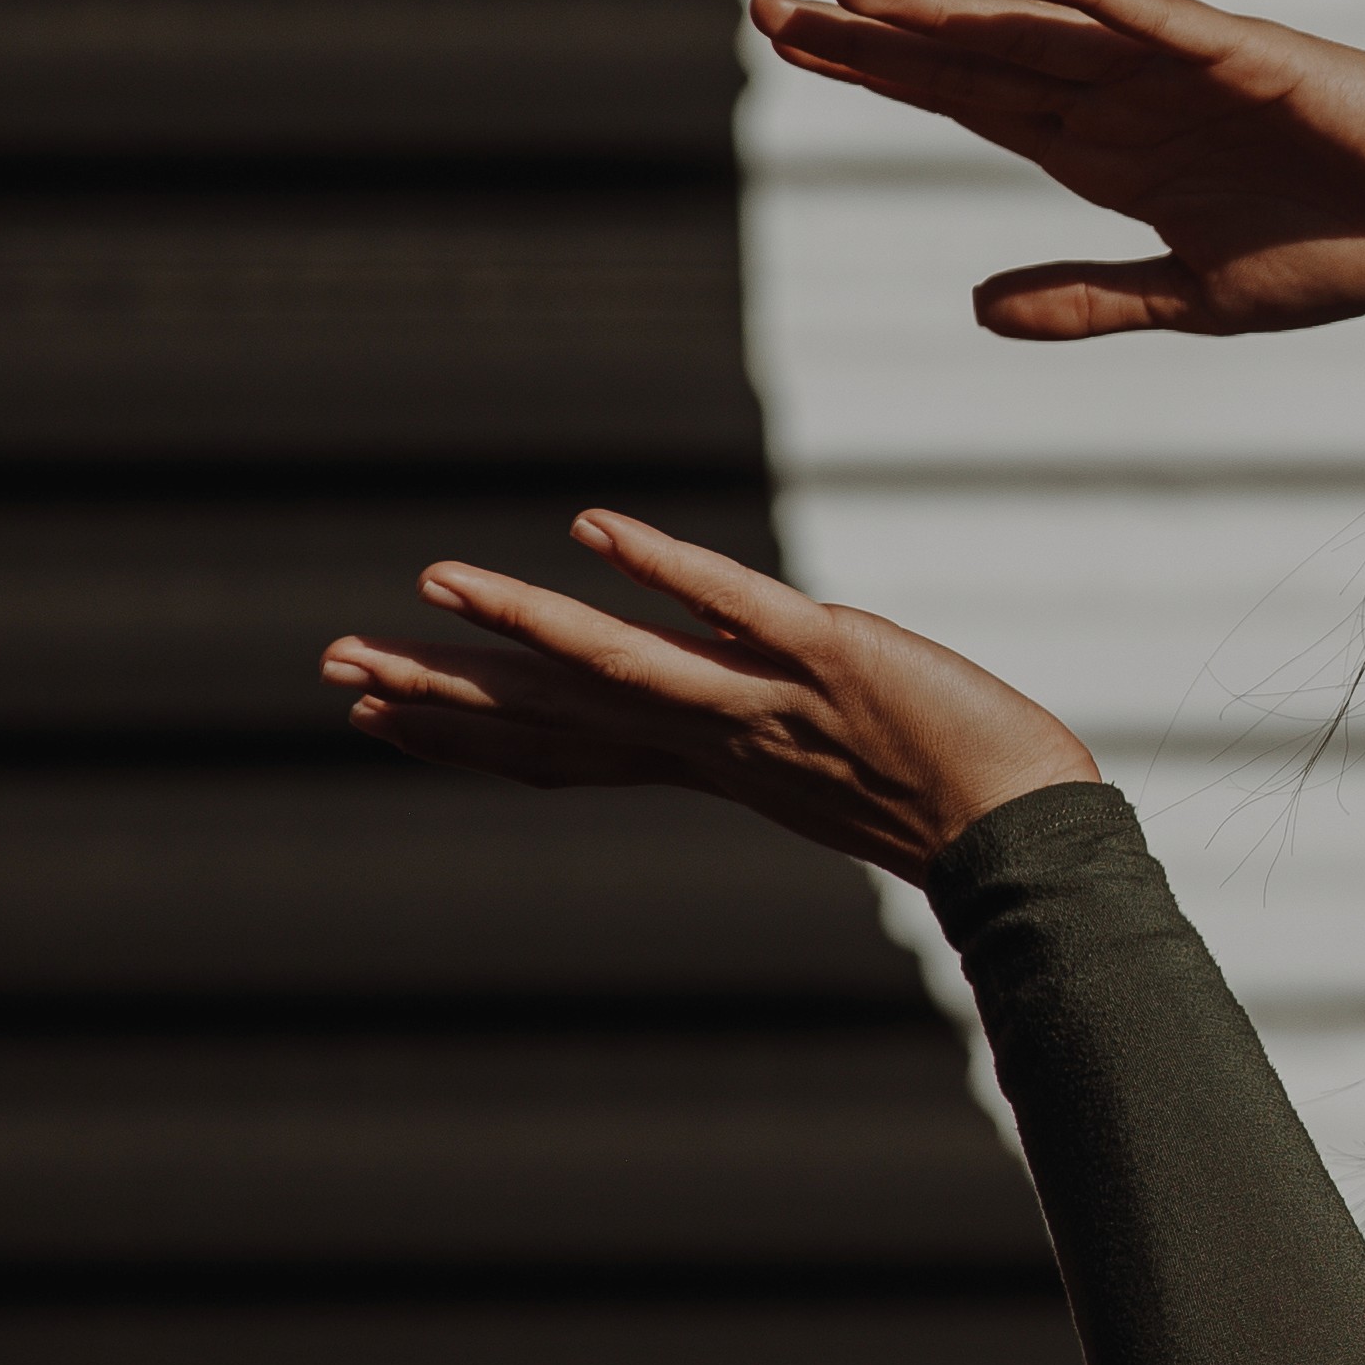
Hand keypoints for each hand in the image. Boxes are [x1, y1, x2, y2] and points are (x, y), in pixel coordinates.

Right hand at [322, 512, 1099, 880]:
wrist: (1027, 836)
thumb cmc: (937, 802)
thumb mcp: (809, 768)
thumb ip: (744, 727)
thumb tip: (698, 693)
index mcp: (705, 764)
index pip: (560, 751)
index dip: (463, 733)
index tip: (377, 713)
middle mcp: (715, 740)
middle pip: (554, 714)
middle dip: (442, 689)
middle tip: (337, 664)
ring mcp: (765, 702)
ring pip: (618, 664)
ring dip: (522, 621)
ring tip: (434, 580)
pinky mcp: (829, 657)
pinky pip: (732, 608)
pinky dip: (662, 568)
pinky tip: (593, 528)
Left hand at [746, 0, 1364, 341]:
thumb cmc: (1335, 238)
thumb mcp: (1193, 297)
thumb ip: (1089, 298)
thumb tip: (974, 309)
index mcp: (1104, 155)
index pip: (964, 106)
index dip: (876, 76)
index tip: (785, 46)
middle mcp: (1121, 102)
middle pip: (972, 63)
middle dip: (872, 37)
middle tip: (765, 3)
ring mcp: (1176, 75)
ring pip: (1039, 36)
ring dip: (949, 14)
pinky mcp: (1246, 61)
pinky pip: (1160, 23)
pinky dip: (1095, 0)